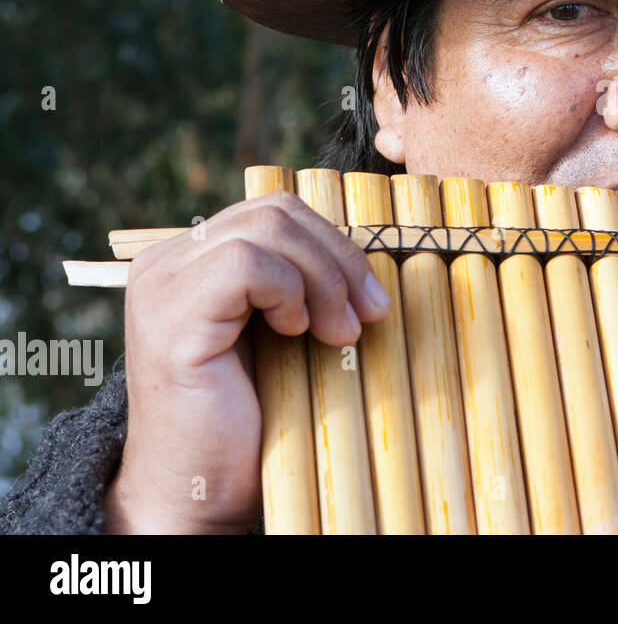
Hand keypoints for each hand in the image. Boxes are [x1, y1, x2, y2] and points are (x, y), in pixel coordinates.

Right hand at [104, 192, 390, 533]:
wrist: (203, 489)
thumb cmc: (253, 416)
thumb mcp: (284, 332)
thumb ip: (301, 283)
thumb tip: (367, 251)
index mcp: (193, 258)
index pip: (277, 211)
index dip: (336, 243)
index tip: (374, 299)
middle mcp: (167, 262)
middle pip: (277, 211)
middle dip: (340, 258)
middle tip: (368, 315)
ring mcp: (162, 285)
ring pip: (268, 228)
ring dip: (323, 278)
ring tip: (336, 332)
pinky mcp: (170, 316)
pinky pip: (245, 263)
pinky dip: (288, 292)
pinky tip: (294, 333)